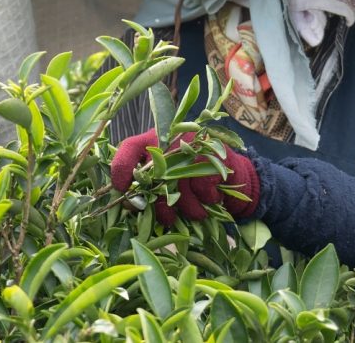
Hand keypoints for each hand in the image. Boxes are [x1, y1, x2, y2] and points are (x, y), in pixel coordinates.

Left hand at [110, 128, 259, 225]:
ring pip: (178, 186)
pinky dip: (205, 200)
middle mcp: (171, 139)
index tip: (121, 189)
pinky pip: (201, 187)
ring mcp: (192, 145)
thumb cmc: (193, 181)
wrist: (234, 175)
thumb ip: (148, 188)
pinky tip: (210, 198)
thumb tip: (128, 204)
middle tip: (166, 216)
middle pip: (153, 176)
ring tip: (193, 209)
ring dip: (186, 207)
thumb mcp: (168, 182)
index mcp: (154, 141)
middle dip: (159, 205)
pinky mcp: (213, 154)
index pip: (129, 147)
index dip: (121, 168)